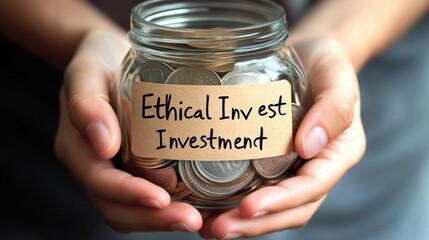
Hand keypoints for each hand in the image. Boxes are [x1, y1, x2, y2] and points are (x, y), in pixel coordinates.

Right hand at [54, 31, 201, 231]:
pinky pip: (152, 194)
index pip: (100, 183)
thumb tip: (104, 144)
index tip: (161, 199)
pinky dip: (175, 207)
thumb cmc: (96, 62)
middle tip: (194, 221)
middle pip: (119, 208)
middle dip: (154, 219)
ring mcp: (117, 170)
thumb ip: (87, 104)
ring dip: (166, 220)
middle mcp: (96, 167)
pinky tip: (205, 207)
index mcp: (78, 149)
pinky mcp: (137, 167)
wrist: (109, 58)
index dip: (129, 195)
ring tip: (204, 221)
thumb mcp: (85, 73)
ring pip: (136, 210)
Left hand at [199, 38, 365, 238]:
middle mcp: (315, 168)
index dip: (281, 202)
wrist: (309, 56)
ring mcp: (292, 167)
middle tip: (218, 229)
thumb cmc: (328, 66)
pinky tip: (207, 207)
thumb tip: (307, 147)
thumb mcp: (338, 80)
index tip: (248, 207)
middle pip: (290, 209)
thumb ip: (332, 111)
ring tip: (207, 228)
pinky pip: (255, 187)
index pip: (312, 188)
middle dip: (255, 224)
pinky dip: (233, 203)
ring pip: (271, 207)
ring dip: (241, 223)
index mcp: (337, 155)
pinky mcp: (271, 161)